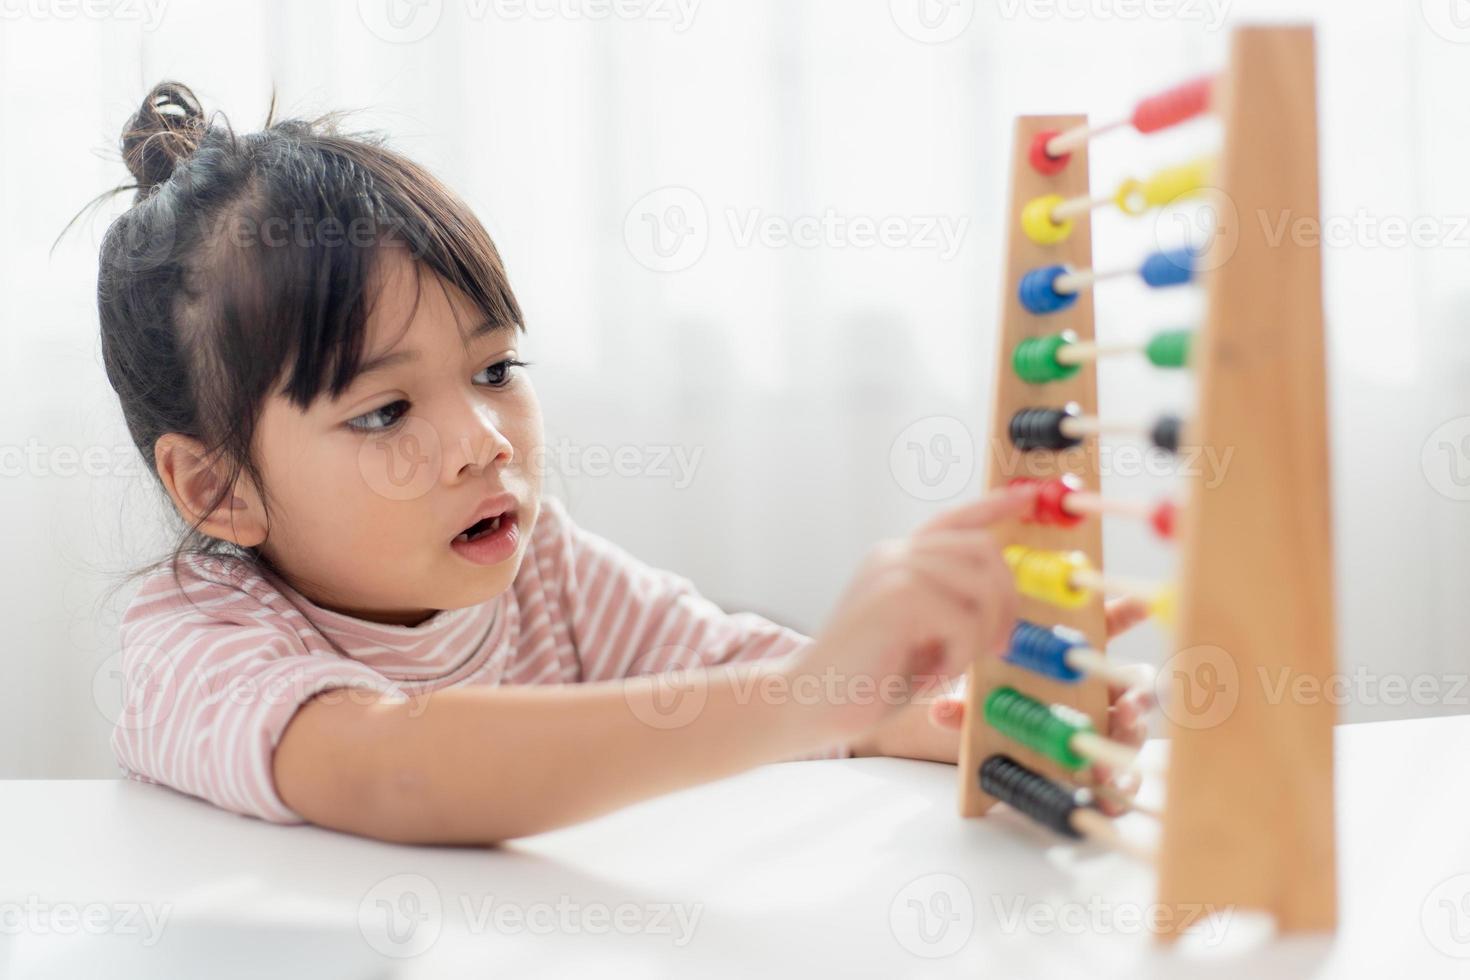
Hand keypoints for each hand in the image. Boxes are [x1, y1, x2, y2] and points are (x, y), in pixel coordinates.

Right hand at [780, 484, 1036, 747]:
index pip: (954, 519)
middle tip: (999, 646)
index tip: (1029, 496)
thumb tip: (1004, 609)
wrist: (809, 702)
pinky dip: (959, 658)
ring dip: (982, 636)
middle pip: (983, 551)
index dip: (994, 505)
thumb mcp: (918, 638)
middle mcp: (895, 554)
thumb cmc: (866, 680)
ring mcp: (893, 570)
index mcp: (898, 559)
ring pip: (982, 587)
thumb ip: (950, 612)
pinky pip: (964, 622)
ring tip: (952, 665)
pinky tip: (930, 676)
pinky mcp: (895, 597)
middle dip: (1007, 601)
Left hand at [855, 597, 1154, 815]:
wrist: (998, 756)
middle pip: (1129, 685)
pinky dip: (1120, 784)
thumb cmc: (996, 712)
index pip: (1104, 630)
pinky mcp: (1105, 765)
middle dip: (1133, 693)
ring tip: (1116, 751)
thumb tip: (938, 710)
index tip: (1140, 604)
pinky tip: (1110, 796)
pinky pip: (1123, 775)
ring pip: (1132, 729)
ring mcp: (1104, 729)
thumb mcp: (980, 705)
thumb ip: (966, 707)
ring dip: (1129, 738)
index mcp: (1072, 664)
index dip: (1124, 614)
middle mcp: (1097, 693)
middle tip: (1126, 704)